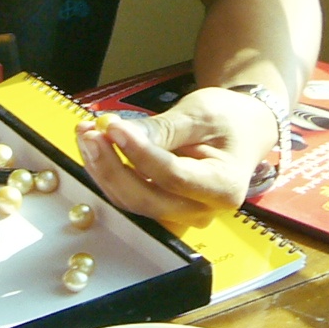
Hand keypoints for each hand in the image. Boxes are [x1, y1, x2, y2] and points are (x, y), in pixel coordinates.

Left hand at [76, 86, 280, 219]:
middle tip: (90, 130)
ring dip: (102, 167)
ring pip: (130, 200)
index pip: (172, 176)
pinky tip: (95, 143)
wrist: (241, 130)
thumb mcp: (201, 113)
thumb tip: (119, 133)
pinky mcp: (161, 207)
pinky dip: (108, 170)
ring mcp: (180, 214)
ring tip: (87, 132)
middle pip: (145, 198)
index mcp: (223, 188)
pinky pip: (128, 195)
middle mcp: (202, 210)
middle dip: (111, 165)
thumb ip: (164, 128)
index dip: (139, 153)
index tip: (113, 127)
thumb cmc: (228, 119)